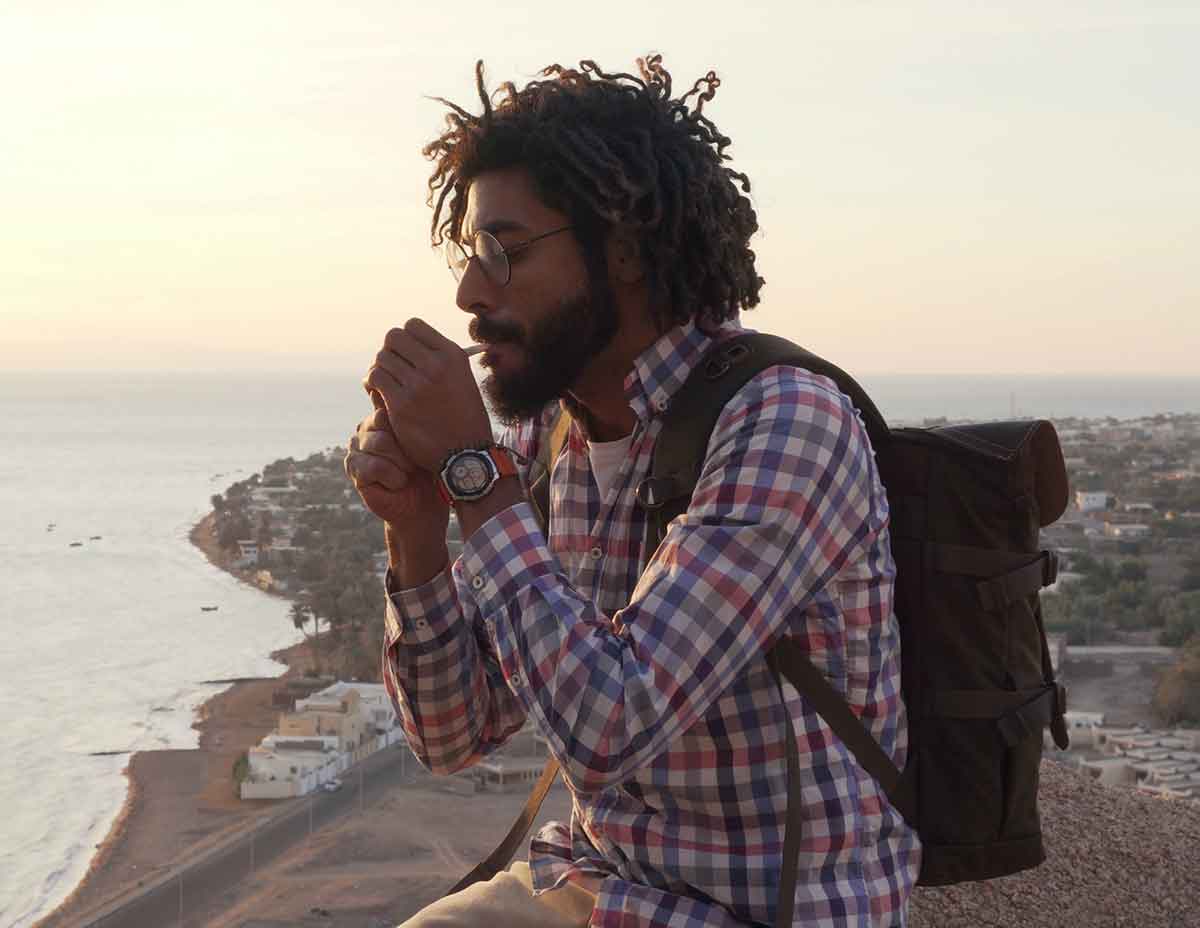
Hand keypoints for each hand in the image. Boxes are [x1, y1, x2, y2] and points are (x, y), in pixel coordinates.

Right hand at [344, 405, 448, 528]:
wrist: (423, 505)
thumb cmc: (427, 470)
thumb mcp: (422, 439)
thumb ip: (410, 417)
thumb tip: (401, 392)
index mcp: (381, 417)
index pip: (388, 408)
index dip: (406, 426)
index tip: (419, 443)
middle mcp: (365, 429)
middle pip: (382, 422)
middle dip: (405, 445)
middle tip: (415, 462)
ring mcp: (356, 449)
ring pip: (380, 443)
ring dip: (402, 462)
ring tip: (409, 472)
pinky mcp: (354, 469)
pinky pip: (374, 466)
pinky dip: (393, 477)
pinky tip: (398, 483)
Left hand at [361, 319, 492, 473]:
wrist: (465, 454)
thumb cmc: (463, 417)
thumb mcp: (462, 379)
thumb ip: (438, 360)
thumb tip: (407, 345)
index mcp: (452, 355)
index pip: (413, 325)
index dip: (404, 339)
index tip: (406, 354)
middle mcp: (435, 365)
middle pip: (393, 337)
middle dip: (389, 351)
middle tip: (393, 368)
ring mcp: (417, 384)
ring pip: (381, 358)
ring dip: (380, 369)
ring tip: (385, 382)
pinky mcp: (401, 404)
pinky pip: (375, 378)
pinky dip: (372, 383)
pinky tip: (377, 393)